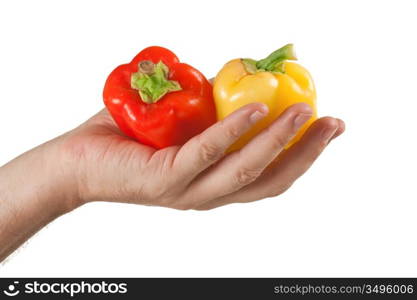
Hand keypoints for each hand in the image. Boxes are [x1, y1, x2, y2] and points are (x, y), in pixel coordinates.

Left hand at [61, 103, 343, 209]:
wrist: (76, 162)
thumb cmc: (129, 140)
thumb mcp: (181, 123)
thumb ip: (210, 110)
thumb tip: (238, 78)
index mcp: (214, 183)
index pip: (269, 176)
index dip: (302, 155)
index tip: (327, 127)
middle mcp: (207, 194)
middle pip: (268, 179)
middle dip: (305, 152)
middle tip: (332, 123)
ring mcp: (188, 191)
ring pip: (244, 169)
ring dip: (279, 140)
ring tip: (302, 111)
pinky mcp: (166, 179)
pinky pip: (207, 152)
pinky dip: (234, 130)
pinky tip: (255, 108)